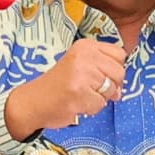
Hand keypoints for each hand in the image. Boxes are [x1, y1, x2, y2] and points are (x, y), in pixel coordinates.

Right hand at [2, 38, 128, 140]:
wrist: (33, 102)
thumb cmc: (59, 85)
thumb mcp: (81, 66)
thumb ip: (103, 70)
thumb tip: (120, 89)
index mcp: (85, 46)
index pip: (119, 54)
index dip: (114, 69)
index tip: (100, 76)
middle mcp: (84, 56)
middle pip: (119, 72)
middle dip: (110, 86)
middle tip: (90, 89)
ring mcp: (81, 74)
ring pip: (111, 90)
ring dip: (99, 98)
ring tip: (80, 95)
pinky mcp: (79, 92)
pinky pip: (100, 104)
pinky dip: (91, 108)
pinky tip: (76, 103)